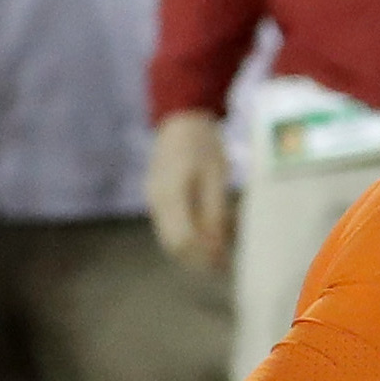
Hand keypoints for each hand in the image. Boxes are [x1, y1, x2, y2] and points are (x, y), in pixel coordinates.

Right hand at [149, 111, 233, 273]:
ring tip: (219, 248)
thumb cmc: (203, 144)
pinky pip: (170, 225)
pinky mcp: (157, 198)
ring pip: (170, 238)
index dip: (203, 256)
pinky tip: (208, 230)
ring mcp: (154, 200)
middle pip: (173, 245)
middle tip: (224, 262)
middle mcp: (157, 202)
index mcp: (171, 196)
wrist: (181, 118)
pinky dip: (188, 234)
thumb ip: (215, 212)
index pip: (182, 241)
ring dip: (193, 248)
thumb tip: (216, 246)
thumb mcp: (216, 177)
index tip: (225, 261)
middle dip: (198, 258)